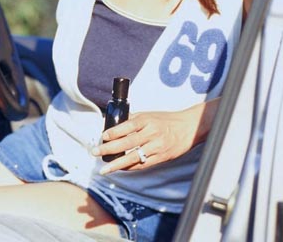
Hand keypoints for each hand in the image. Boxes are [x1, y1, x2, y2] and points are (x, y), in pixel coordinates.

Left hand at [91, 100, 217, 173]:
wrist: (189, 128)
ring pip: (134, 156)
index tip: (103, 136)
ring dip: (117, 164)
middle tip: (95, 152)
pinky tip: (119, 169)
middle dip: (109, 148)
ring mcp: (157, 146)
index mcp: (147, 120)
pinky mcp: (162, 157)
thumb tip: (112, 126)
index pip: (128, 125)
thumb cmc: (166, 120)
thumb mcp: (149, 115)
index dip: (114, 132)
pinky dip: (130, 167)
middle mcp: (152, 133)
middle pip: (128, 142)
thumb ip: (132, 120)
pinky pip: (143, 164)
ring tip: (104, 169)